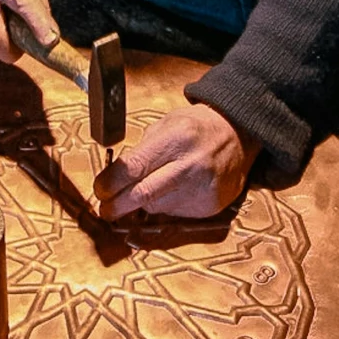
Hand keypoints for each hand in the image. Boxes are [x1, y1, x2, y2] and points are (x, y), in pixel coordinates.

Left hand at [92, 101, 257, 222]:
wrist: (238, 135)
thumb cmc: (197, 127)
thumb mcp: (166, 124)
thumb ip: (142, 149)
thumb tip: (115, 177)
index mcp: (177, 139)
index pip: (134, 167)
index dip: (111, 183)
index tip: (99, 189)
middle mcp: (191, 165)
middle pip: (143, 195)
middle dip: (117, 205)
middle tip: (105, 209)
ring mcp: (203, 189)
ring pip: (157, 208)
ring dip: (142, 205)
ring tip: (142, 192)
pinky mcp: (210, 207)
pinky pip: (176, 214)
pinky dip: (165, 206)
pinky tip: (170, 192)